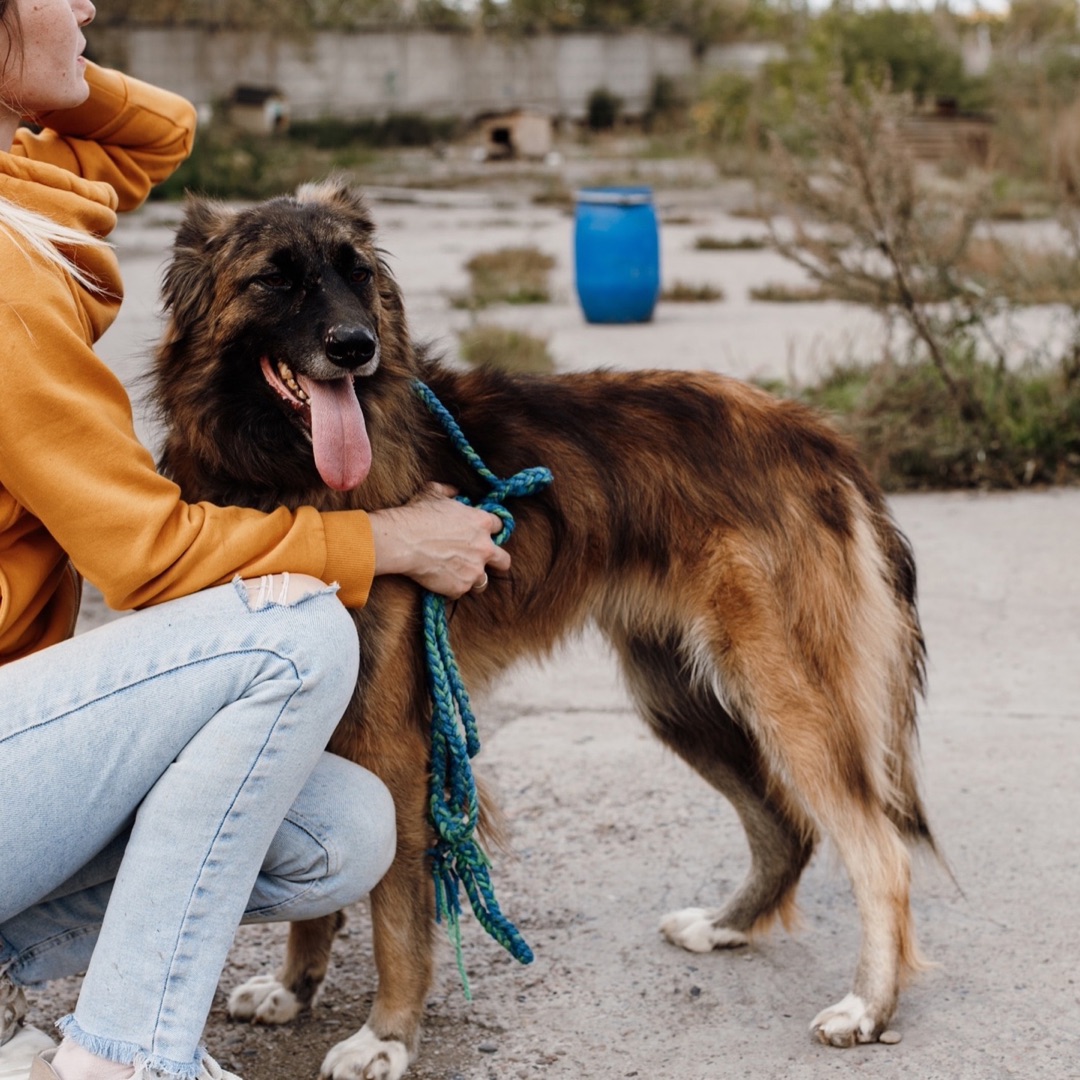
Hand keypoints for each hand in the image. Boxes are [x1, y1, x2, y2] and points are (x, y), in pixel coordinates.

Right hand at [368, 483, 510, 598]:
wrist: (403, 541)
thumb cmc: (417, 514)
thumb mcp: (433, 493)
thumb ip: (450, 491)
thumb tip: (455, 490)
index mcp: (482, 523)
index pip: (499, 527)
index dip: (490, 530)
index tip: (481, 534)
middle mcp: (484, 548)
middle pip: (504, 561)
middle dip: (497, 562)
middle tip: (484, 561)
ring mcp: (474, 570)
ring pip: (484, 581)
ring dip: (474, 578)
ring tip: (460, 575)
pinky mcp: (460, 587)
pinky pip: (460, 591)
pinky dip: (452, 588)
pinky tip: (440, 581)